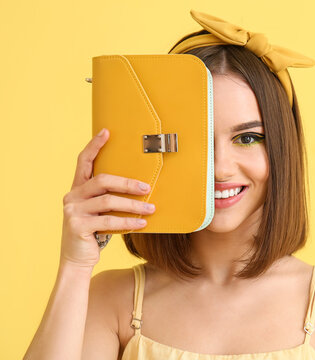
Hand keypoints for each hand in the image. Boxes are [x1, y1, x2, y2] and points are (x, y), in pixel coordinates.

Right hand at [59, 128, 155, 268]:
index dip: (94, 146)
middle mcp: (72, 196)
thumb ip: (108, 198)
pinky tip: (142, 223)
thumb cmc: (94, 232)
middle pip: (102, 180)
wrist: (77, 259)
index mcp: (77, 189)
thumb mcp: (99, 211)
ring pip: (108, 201)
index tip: (106, 132)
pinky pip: (109, 221)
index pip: (83, 162)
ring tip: (151, 208)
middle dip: (128, 183)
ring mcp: (73, 211)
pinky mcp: (78, 226)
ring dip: (133, 205)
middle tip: (147, 187)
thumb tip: (139, 186)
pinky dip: (128, 222)